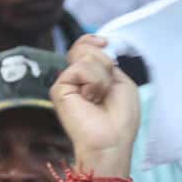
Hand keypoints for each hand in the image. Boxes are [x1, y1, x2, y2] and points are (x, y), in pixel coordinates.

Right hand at [52, 35, 138, 176]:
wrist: (112, 140)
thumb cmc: (121, 119)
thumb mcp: (122, 82)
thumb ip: (107, 63)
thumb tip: (98, 44)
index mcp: (90, 76)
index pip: (85, 46)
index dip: (93, 40)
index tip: (104, 43)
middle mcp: (76, 78)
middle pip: (84, 46)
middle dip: (103, 61)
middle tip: (107, 87)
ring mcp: (66, 82)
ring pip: (84, 55)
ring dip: (102, 76)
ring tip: (99, 97)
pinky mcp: (58, 88)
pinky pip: (80, 69)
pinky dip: (94, 82)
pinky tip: (90, 99)